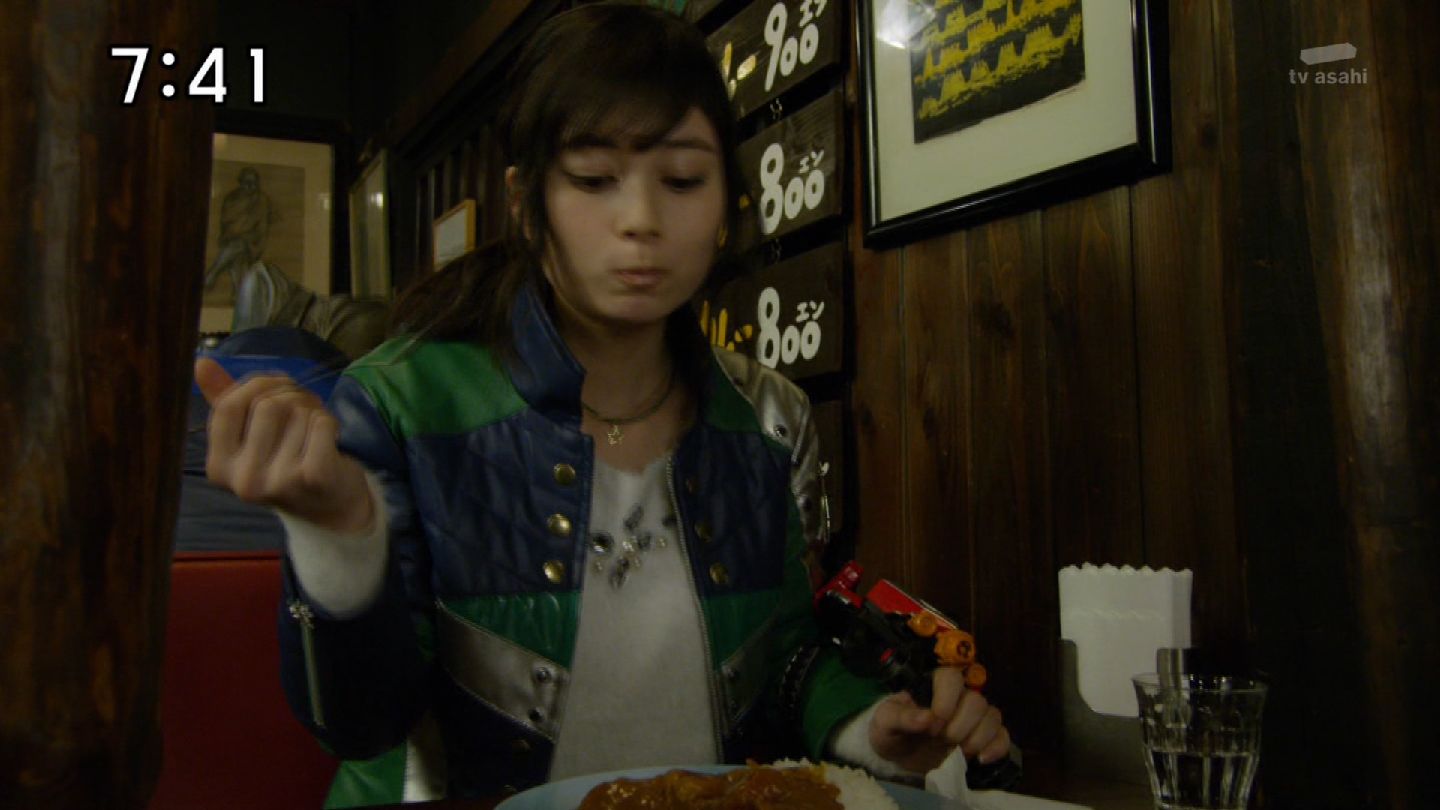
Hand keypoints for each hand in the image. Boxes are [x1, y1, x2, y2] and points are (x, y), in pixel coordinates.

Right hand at [195, 357, 373, 532]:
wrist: (332, 509)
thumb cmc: (288, 464)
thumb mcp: (251, 438)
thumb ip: (225, 401)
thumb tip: (201, 362)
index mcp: (219, 468)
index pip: (228, 405)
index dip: (256, 385)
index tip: (276, 387)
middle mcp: (243, 480)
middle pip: (266, 404)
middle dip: (291, 395)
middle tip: (304, 409)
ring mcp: (278, 481)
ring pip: (296, 410)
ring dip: (312, 408)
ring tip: (315, 425)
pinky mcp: (313, 477)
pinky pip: (321, 423)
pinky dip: (329, 420)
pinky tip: (330, 437)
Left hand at [868, 666, 1009, 773]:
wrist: (899, 757)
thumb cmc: (892, 732)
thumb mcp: (884, 723)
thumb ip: (900, 716)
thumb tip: (926, 718)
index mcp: (933, 687)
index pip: (951, 678)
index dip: (946, 700)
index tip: (932, 725)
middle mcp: (958, 698)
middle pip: (976, 700)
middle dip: (960, 726)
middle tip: (941, 740)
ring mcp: (974, 719)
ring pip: (992, 716)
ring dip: (978, 737)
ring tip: (958, 752)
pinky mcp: (984, 739)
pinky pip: (1003, 737)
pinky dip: (997, 748)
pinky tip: (981, 760)